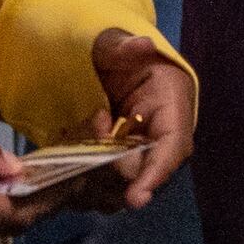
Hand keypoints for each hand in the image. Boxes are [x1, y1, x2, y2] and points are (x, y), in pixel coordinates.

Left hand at [59, 30, 197, 213]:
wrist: (100, 65)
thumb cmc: (110, 52)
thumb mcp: (110, 44)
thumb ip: (122, 47)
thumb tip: (143, 46)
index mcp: (172, 103)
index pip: (174, 147)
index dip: (157, 174)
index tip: (135, 198)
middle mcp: (164, 135)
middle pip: (146, 174)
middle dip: (112, 169)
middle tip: (93, 125)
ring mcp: (142, 154)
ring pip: (123, 188)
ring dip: (94, 179)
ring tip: (78, 138)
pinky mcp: (121, 167)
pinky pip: (105, 190)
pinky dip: (84, 184)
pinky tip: (70, 158)